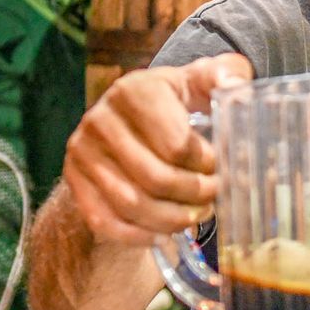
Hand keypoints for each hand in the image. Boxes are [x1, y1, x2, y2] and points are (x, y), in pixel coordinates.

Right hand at [62, 54, 251, 245]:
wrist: (128, 119)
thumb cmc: (174, 101)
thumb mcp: (200, 80)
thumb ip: (226, 73)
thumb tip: (236, 86)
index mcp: (135, 91)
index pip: (177, 145)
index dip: (206, 164)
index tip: (219, 166)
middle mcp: (100, 118)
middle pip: (156, 178)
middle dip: (193, 195)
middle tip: (214, 197)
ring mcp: (82, 151)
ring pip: (132, 204)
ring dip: (172, 219)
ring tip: (197, 215)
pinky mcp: (74, 179)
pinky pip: (106, 221)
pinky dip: (139, 235)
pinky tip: (164, 233)